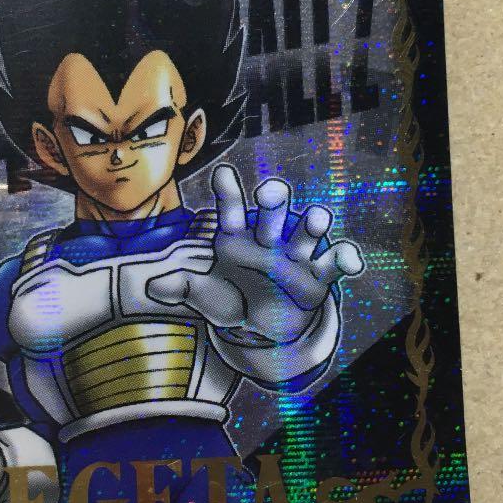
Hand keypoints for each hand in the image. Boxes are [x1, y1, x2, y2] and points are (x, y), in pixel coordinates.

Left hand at [146, 164, 363, 343]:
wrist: (264, 330)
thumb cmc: (233, 302)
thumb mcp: (208, 299)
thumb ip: (185, 290)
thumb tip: (153, 287)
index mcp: (237, 239)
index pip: (231, 210)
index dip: (228, 192)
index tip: (222, 173)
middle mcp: (268, 239)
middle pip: (274, 211)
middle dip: (274, 200)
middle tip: (270, 195)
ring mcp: (295, 256)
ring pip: (307, 229)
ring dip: (313, 222)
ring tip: (315, 220)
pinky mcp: (317, 277)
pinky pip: (333, 263)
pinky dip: (344, 259)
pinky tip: (350, 262)